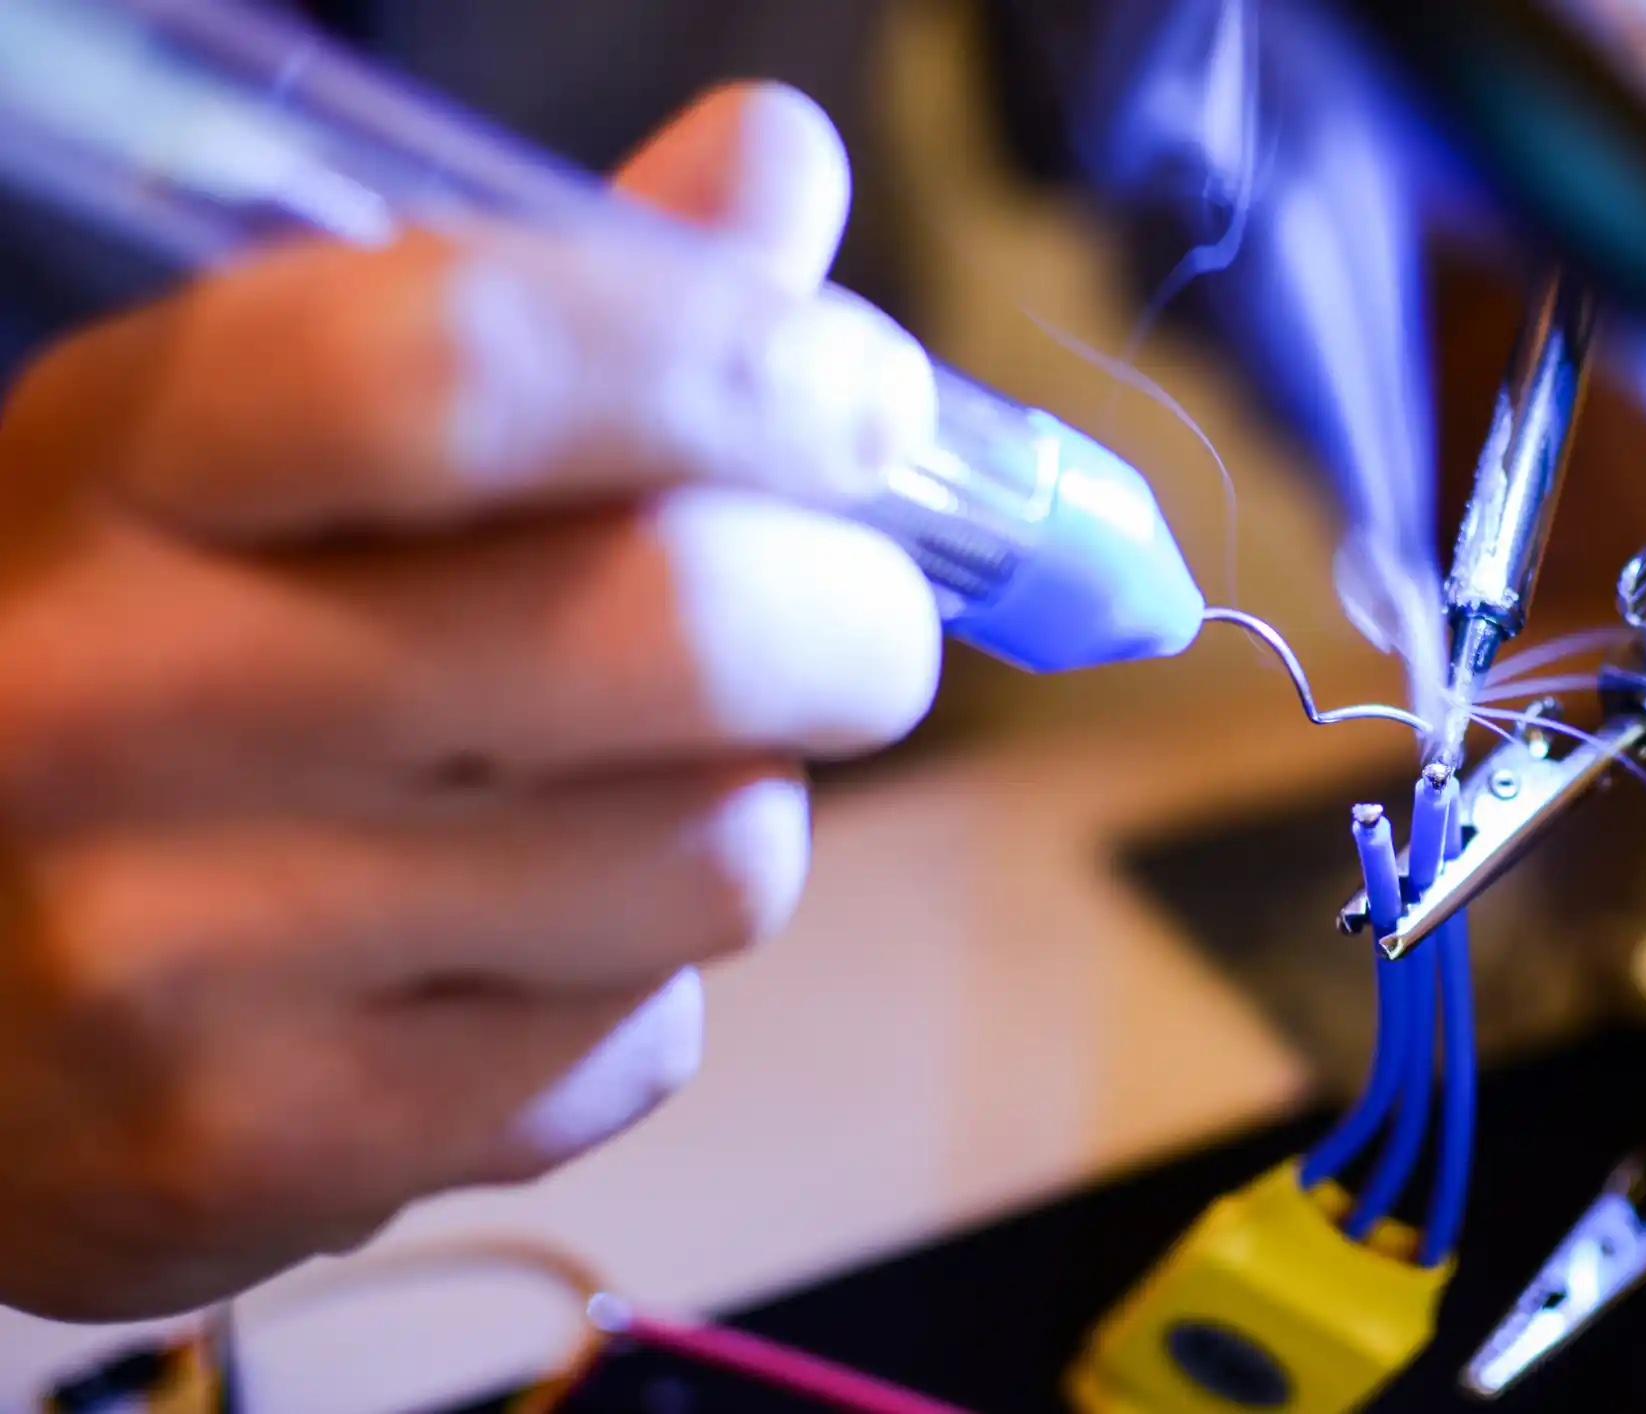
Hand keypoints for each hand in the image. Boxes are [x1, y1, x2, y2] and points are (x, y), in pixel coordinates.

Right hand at [0, 82, 940, 1320]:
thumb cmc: (157, 665)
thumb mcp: (276, 456)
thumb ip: (549, 310)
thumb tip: (776, 166)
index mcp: (129, 460)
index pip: (467, 365)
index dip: (733, 363)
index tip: (868, 400)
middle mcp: (120, 696)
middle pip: (677, 629)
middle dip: (854, 623)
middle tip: (855, 623)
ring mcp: (179, 948)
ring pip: (712, 857)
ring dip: (739, 812)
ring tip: (623, 793)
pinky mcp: (274, 1143)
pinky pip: (639, 1042)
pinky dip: (637, 985)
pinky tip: (510, 947)